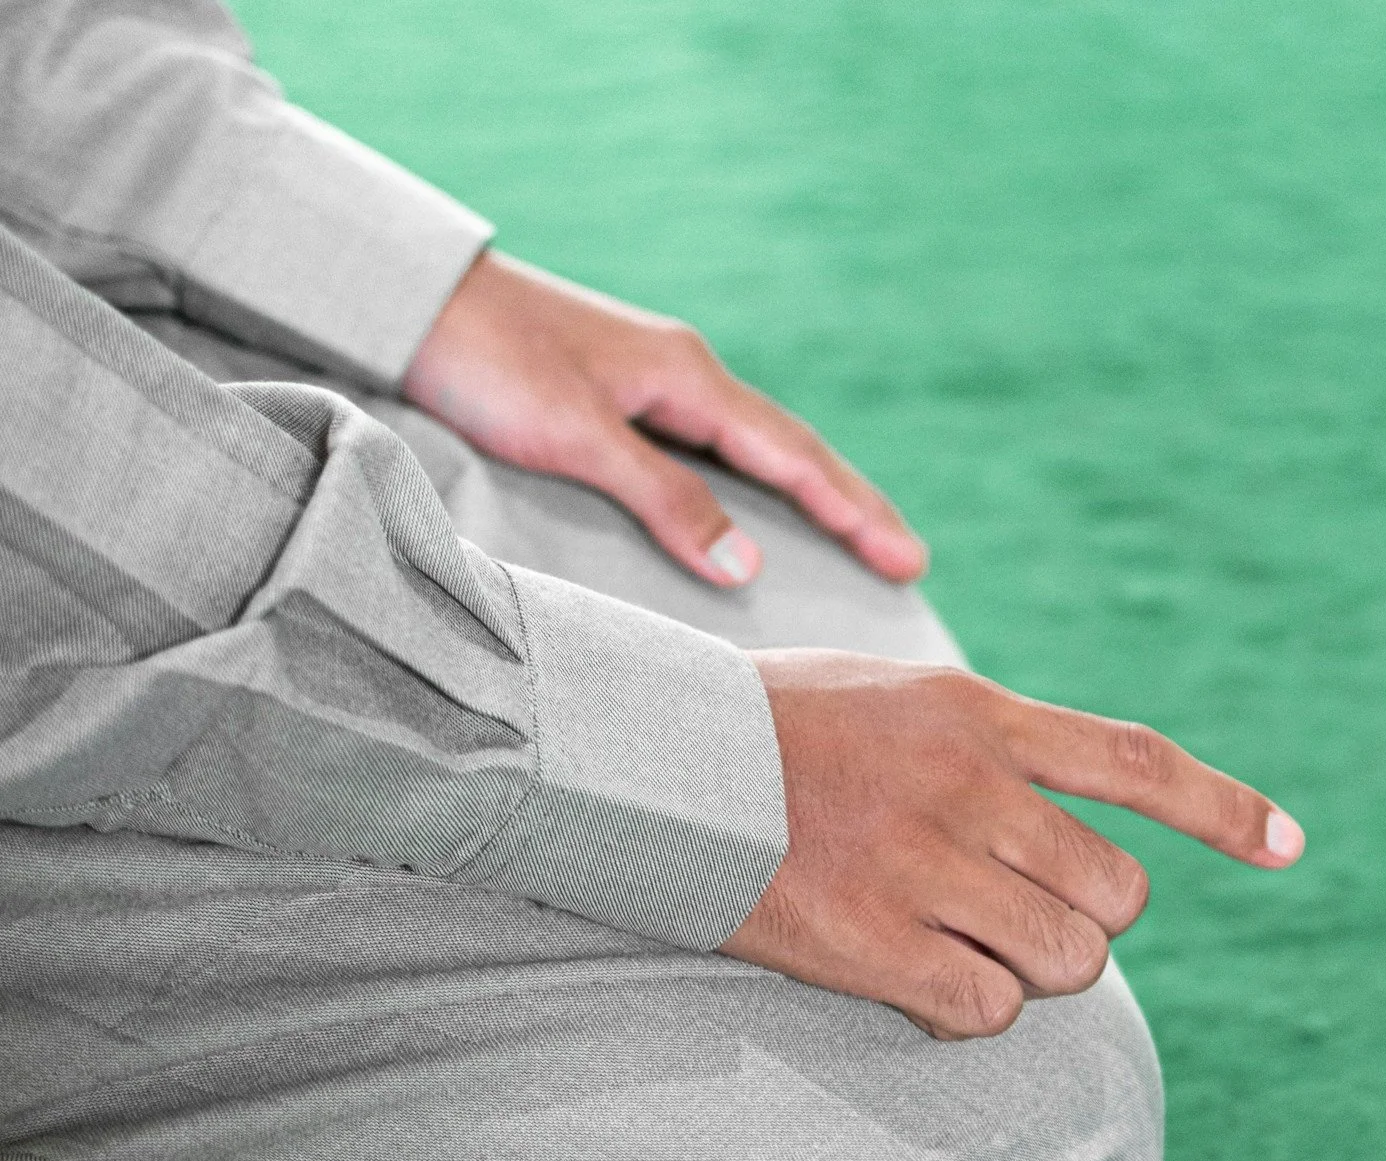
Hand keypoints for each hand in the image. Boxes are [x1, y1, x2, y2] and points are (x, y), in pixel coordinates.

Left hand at [404, 250, 926, 587]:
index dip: (855, 513)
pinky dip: (752, 485)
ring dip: (808, 494)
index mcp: (689, 379)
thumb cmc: (487, 363)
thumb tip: (748, 564)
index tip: (909, 560)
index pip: (796, 458)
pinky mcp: (615, 397)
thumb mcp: (577, 438)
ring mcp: (651, 383)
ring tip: (851, 538)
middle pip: (791, 450)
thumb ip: (665, 500)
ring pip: (754, 450)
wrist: (409, 303)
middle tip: (908, 557)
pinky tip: (750, 508)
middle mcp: (683, 376)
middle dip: (852, 506)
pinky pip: (711, 451)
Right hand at [721, 651, 1304, 1038]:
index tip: (1292, 848)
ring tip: (952, 944)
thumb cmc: (759, 729)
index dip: (1226, 810)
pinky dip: (965, 1012)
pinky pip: (985, 1011)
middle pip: (1115, 897)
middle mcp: (969, 788)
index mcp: (980, 716)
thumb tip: (1061, 817)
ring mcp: (922, 865)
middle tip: (1009, 914)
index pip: (1138, 763)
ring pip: (1065, 964)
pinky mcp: (870, 940)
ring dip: (1028, 973)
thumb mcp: (891, 698)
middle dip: (1083, 924)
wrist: (634, 755)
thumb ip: (984, 744)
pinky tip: (911, 982)